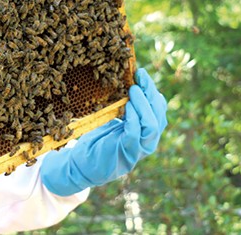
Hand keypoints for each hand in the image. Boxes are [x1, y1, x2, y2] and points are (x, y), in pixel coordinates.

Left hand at [40, 68, 167, 195]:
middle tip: (140, 76)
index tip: (141, 74)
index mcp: (145, 134)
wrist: (80, 167)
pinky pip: (135, 135)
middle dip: (150, 93)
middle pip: (159, 116)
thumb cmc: (96, 142)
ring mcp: (137, 150)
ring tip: (134, 90)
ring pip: (152, 126)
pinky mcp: (125, 154)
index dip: (153, 92)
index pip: (159, 112)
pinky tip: (128, 107)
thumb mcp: (114, 123)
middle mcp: (146, 143)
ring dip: (144, 105)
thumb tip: (128, 84)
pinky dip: (134, 119)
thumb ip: (125, 110)